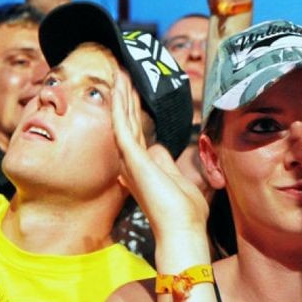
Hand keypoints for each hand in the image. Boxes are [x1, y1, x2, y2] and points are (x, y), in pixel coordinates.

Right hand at [111, 71, 209, 236]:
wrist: (182, 229)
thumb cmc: (184, 212)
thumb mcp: (178, 181)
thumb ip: (167, 164)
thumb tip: (160, 150)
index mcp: (143, 167)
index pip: (136, 132)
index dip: (132, 111)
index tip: (130, 91)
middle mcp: (133, 162)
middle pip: (127, 122)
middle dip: (124, 97)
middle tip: (120, 72)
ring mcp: (131, 160)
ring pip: (123, 119)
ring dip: (120, 95)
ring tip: (117, 72)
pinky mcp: (133, 158)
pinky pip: (123, 126)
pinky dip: (119, 106)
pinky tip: (117, 88)